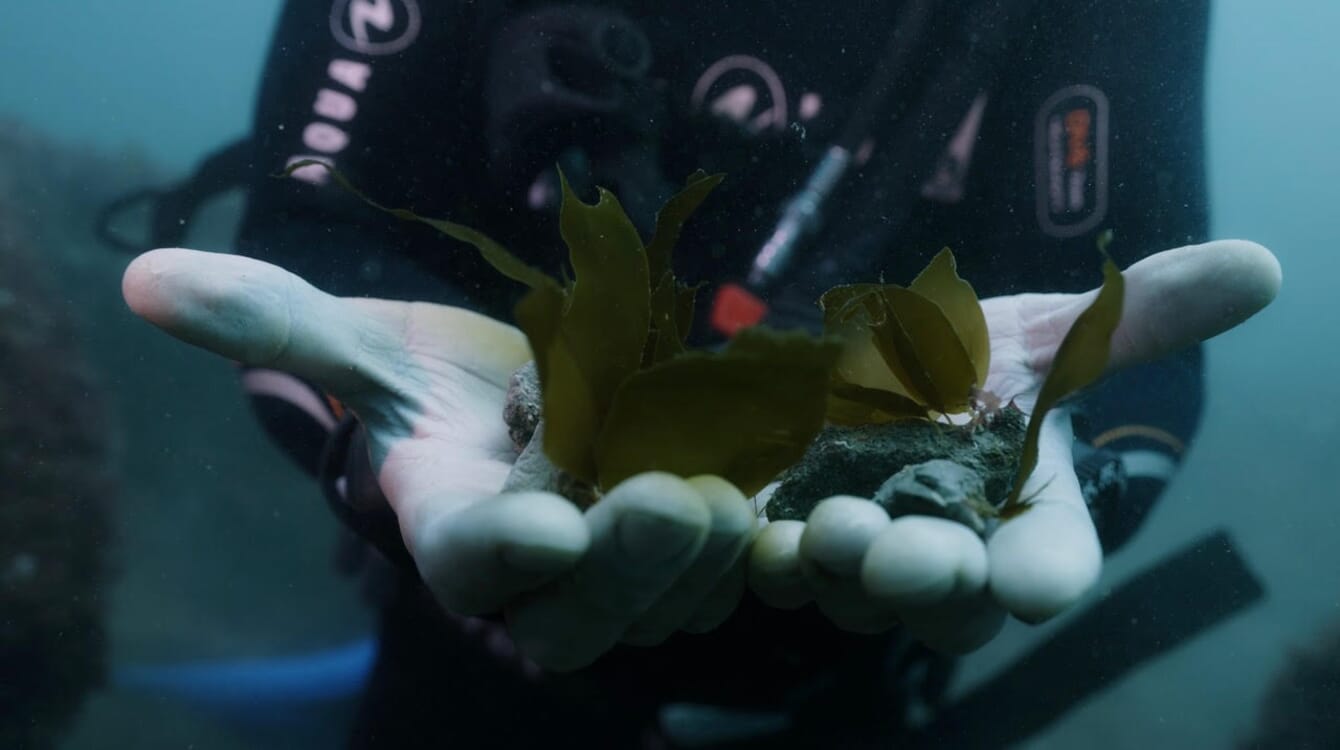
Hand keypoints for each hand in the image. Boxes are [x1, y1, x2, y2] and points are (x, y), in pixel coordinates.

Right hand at [121, 248, 755, 670]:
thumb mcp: (369, 347)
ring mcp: (613, 589)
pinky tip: (750, 486)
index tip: (548, 526)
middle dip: (632, 560)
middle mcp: (532, 581)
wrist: (527, 407)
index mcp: (452, 531)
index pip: (472, 560)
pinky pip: (730, 580)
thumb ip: (280, 325)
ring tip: (705, 463)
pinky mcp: (682, 576)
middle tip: (672, 493)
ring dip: (703, 542)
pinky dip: (748, 538)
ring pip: (674, 600)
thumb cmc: (440, 386)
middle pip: (585, 614)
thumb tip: (148, 279)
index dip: (506, 549)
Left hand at [748, 240, 1280, 651]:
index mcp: (1024, 508)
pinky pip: (779, 569)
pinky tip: (756, 529)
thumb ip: (1135, 316)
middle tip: (906, 557)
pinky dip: (770, 555)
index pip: (1050, 557)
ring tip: (827, 526)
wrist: (849, 359)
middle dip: (934, 579)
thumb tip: (1261, 266)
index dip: (1044, 572)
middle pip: (952, 597)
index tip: (1032, 585)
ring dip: (843, 566)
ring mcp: (865, 558)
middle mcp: (951, 549)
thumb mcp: (1040, 332)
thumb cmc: (960, 360)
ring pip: (857, 593)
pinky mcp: (790, 541)